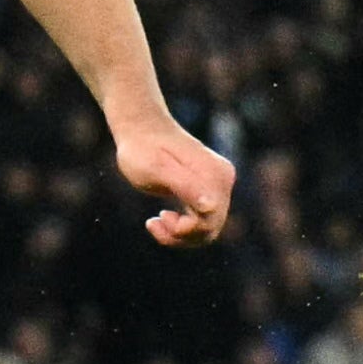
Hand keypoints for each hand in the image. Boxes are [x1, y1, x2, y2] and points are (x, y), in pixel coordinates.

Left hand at [115, 114, 235, 247]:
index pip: (211, 217)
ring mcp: (216, 186)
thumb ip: (185, 186)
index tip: (160, 217)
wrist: (139, 129)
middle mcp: (222, 180)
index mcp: (215, 174)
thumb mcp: (158, 170)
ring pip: (206, 228)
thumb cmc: (143, 149)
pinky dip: (181, 228)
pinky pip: (200, 221)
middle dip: (181, 234)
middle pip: (211, 227)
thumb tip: (211, 206)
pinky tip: (160, 218)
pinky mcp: (206, 190)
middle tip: (154, 221)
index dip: (187, 228)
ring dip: (179, 234)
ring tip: (154, 222)